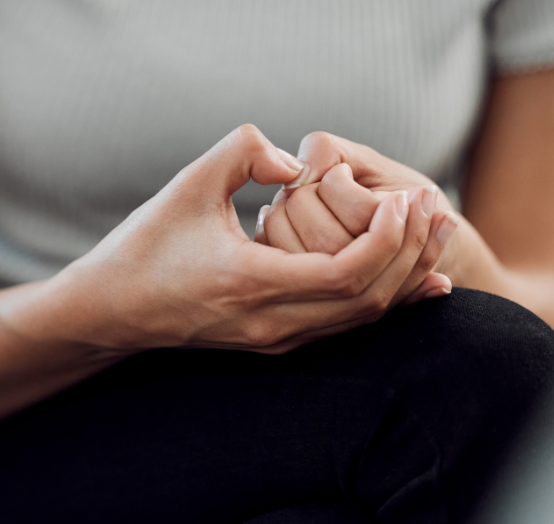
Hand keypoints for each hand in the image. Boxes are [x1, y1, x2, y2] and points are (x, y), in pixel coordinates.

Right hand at [14, 126, 436, 354]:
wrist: (115, 311)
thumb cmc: (146, 246)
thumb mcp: (188, 184)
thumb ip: (244, 152)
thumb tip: (298, 163)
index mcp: (252, 283)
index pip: (348, 273)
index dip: (389, 237)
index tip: (406, 199)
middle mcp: (273, 324)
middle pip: (368, 299)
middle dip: (411, 254)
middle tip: (438, 208)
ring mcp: (278, 340)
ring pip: (362, 319)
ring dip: (404, 276)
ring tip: (436, 235)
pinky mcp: (278, 342)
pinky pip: (346, 326)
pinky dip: (384, 302)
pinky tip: (416, 283)